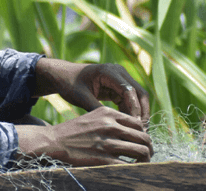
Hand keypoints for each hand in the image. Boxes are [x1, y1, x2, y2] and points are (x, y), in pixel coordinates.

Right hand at [15, 106, 152, 165]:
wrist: (54, 141)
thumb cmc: (74, 130)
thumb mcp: (94, 115)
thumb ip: (112, 118)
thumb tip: (133, 128)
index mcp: (109, 114)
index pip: (138, 123)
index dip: (144, 134)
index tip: (142, 142)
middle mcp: (110, 126)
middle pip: (143, 137)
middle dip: (149, 147)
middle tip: (148, 154)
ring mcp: (107, 143)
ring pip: (140, 151)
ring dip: (146, 159)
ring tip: (143, 163)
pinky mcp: (102, 158)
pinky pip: (127, 165)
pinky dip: (134, 168)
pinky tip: (132, 169)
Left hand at [35, 58, 151, 124]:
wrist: (63, 76)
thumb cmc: (69, 84)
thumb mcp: (81, 97)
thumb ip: (96, 109)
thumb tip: (112, 126)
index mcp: (110, 72)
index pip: (130, 91)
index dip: (135, 109)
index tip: (134, 127)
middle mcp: (119, 72)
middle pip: (140, 93)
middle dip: (142, 113)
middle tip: (141, 132)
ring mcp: (120, 78)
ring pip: (138, 98)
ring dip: (138, 114)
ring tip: (136, 133)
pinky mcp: (118, 86)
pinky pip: (130, 101)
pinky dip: (130, 113)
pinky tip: (127, 127)